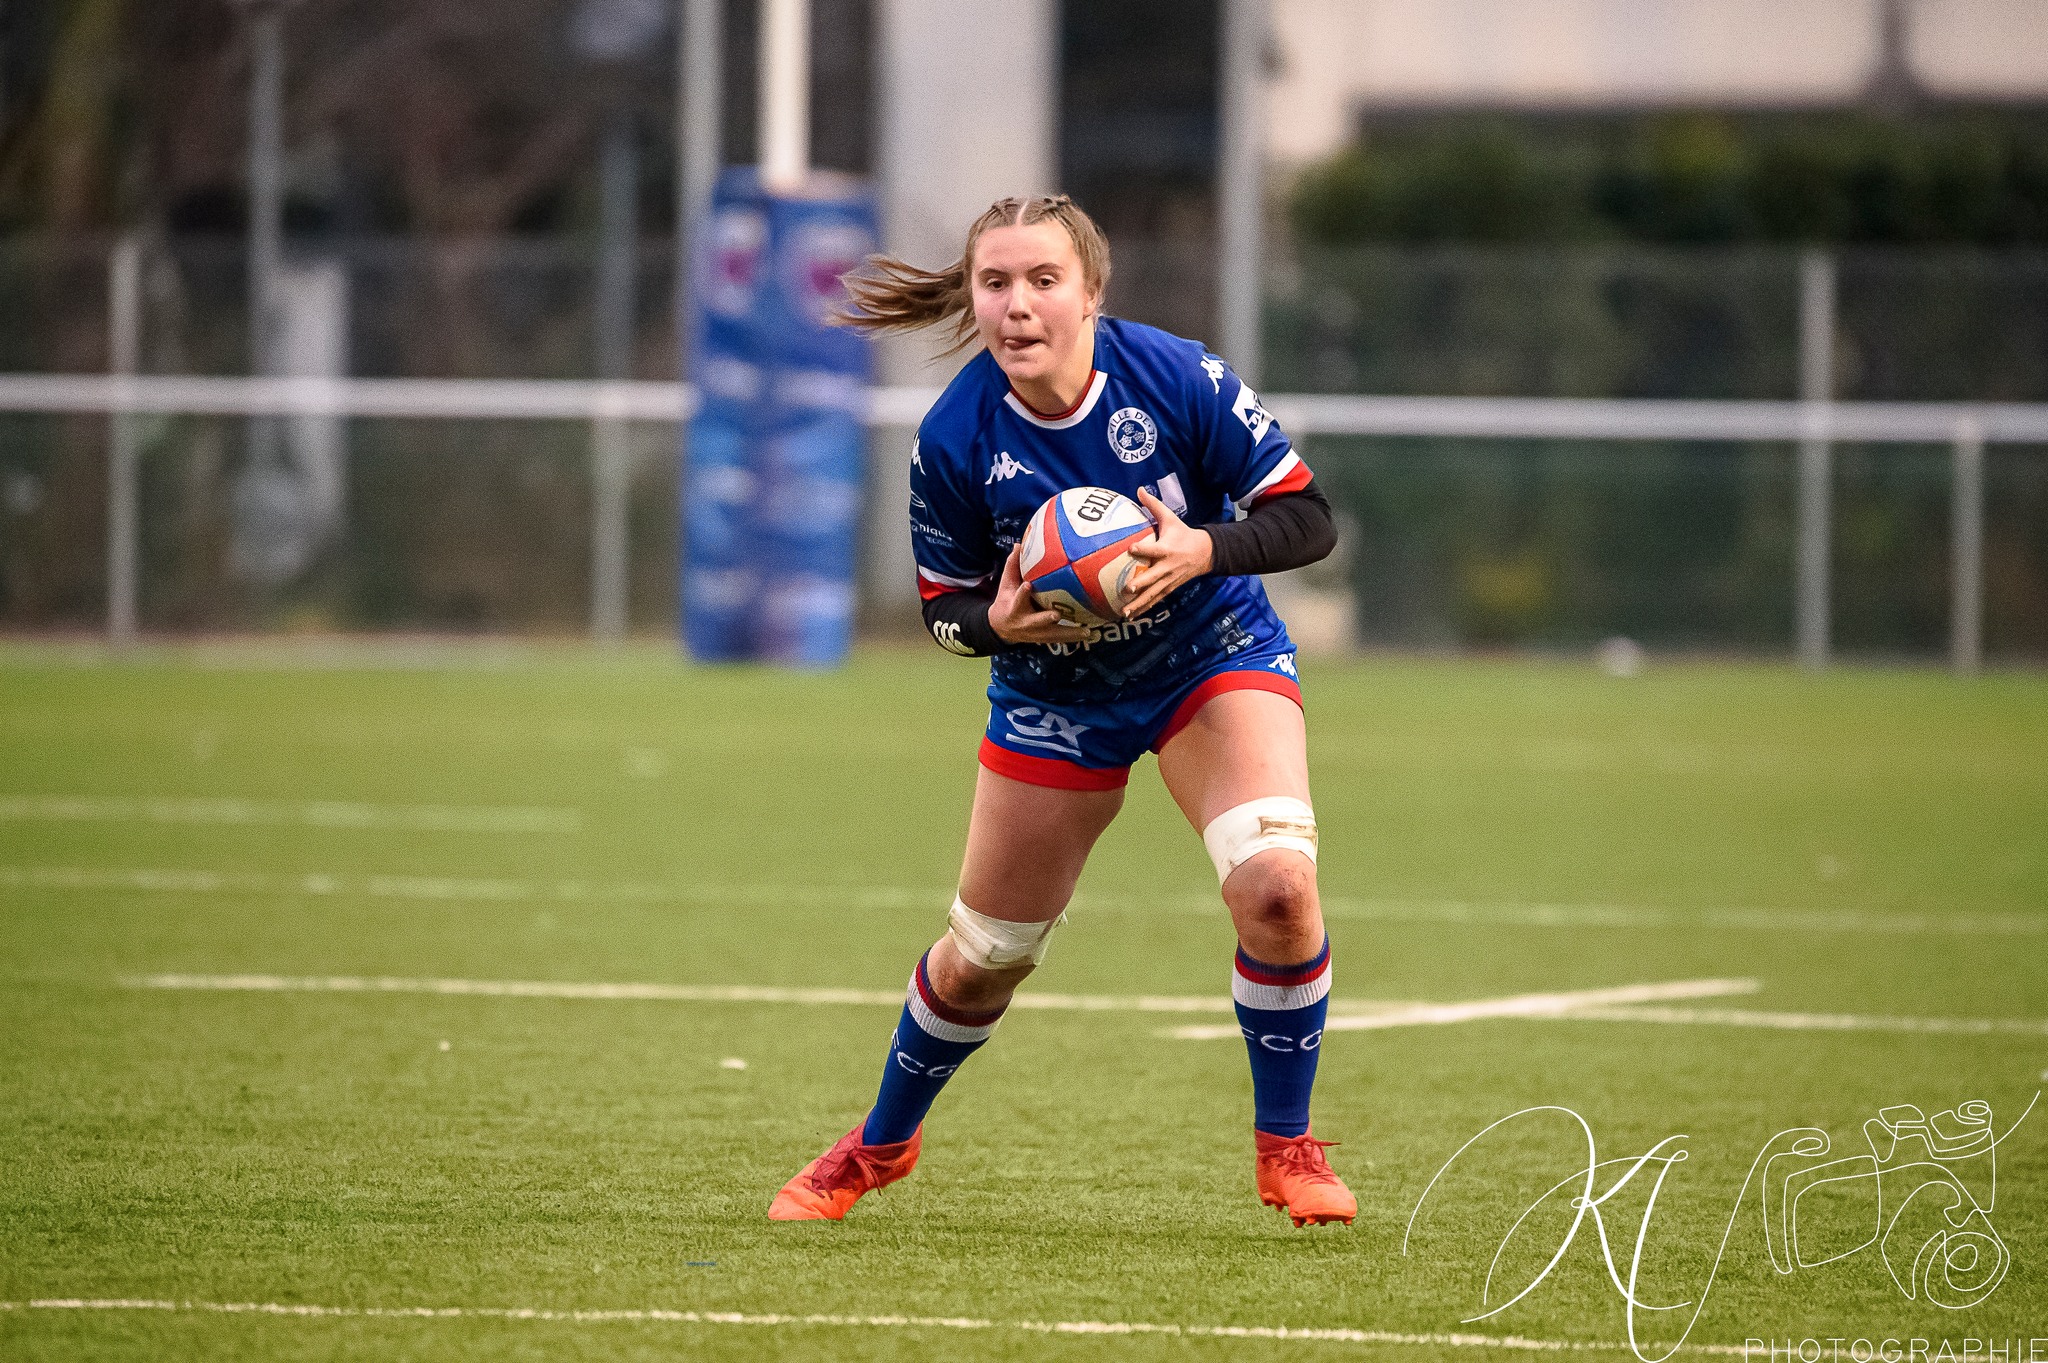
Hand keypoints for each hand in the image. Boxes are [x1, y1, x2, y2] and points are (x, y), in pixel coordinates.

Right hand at [989, 542, 1100, 644]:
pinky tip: (1090, 633)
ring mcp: (1035, 632)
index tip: (1027, 585)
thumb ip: (1013, 565)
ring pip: (1053, 634)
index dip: (1022, 593)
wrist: (1001, 627)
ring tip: (1087, 631)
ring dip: (1069, 633)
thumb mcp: (1006, 584)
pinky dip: (1074, 636)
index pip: (1017, 599)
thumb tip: (1019, 544)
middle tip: (1057, 614)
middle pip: (1036, 621)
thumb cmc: (1006, 600)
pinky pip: (1060, 638)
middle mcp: (1025, 622)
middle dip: (1046, 618)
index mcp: (1014, 608)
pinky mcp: (1044, 638)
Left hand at [1120, 488, 1211, 618]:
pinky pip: (1155, 600)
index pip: (1154, 549)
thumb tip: (1138, 489)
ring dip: (1140, 603)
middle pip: (1154, 576)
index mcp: (1167, 548)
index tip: (1130, 549)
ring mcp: (1169, 580)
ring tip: (1125, 611)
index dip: (1143, 549)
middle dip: (1141, 583)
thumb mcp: (1170, 518)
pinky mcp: (1169, 588)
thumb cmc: (1182, 534)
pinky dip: (1144, 608)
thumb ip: (1153, 505)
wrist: (1205, 553)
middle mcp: (1168, 566)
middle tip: (1128, 588)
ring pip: (1153, 593)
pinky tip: (1131, 616)